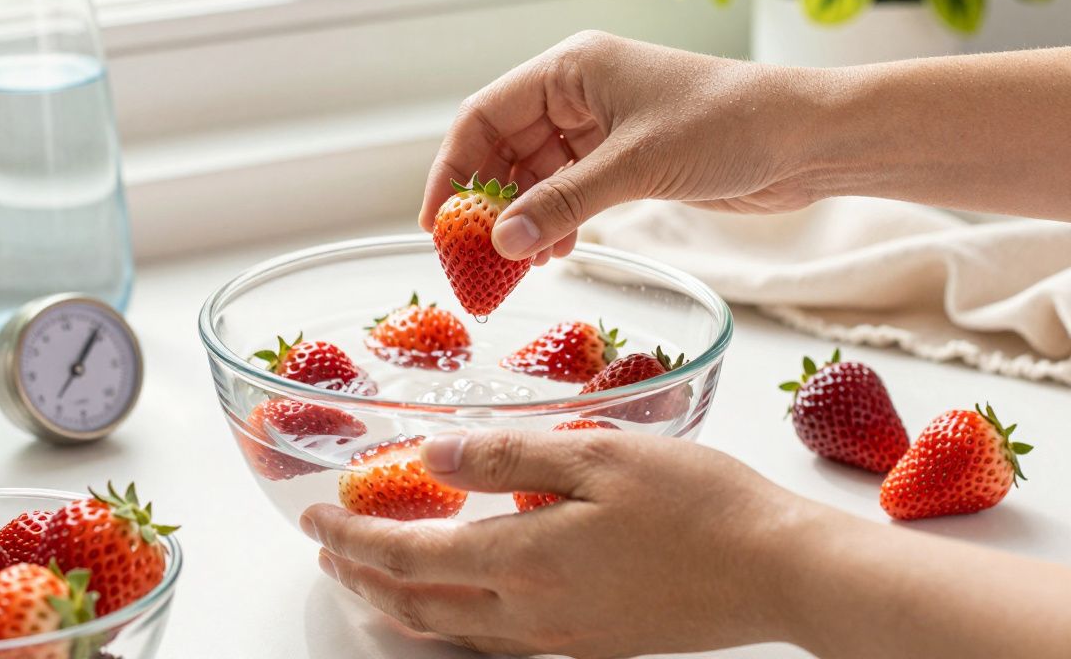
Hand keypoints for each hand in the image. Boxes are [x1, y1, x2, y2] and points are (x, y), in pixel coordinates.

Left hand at [300, 429, 812, 656]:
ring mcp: (563, 637)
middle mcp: (532, 614)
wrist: (778, 570)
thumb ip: (506, 455)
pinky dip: (456, 620)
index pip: (408, 556)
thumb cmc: (698, 504)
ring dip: (403, 605)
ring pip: (455, 632)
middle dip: (362, 580)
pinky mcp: (593, 643)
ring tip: (375, 580)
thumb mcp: (596, 453)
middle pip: (418, 608)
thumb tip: (432, 456)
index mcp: (524, 562)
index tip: (314, 518)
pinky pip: (500, 641)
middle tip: (328, 552)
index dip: (352, 539)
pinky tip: (463, 600)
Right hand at [418, 31, 822, 263]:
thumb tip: (501, 241)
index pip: (484, 116)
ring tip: (519, 264)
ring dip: (524, 218)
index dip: (452, 169)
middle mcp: (580, 93)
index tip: (436, 223)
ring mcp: (602, 127)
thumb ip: (564, 203)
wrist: (807, 140)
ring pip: (537, 175)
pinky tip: (558, 251)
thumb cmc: (728, 127)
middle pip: (504, 148)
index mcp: (571, 70)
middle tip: (473, 257)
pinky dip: (557, 220)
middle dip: (487, 202)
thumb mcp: (635, 166)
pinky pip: (571, 190)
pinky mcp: (626, 158)